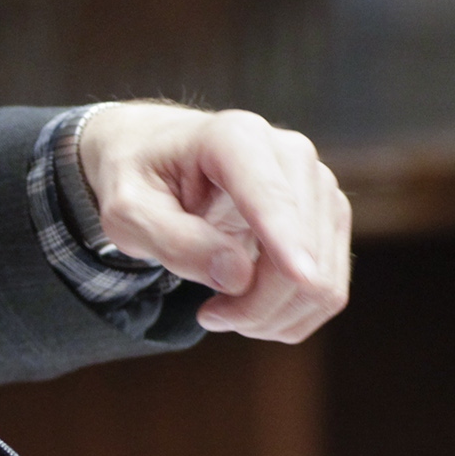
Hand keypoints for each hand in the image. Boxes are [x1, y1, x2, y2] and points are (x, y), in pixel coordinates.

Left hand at [78, 104, 349, 342]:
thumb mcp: (126, 212)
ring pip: (321, 280)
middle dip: (256, 305)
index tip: (300, 277)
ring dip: (272, 316)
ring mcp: (319, 186)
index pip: (270, 196)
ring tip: (221, 312)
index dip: (288, 239)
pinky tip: (248, 306)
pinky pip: (328, 288)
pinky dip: (289, 314)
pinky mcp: (328, 217)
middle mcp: (291, 154)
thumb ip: (172, 241)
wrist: (157, 158)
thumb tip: (238, 277)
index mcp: (234, 138)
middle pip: (301, 252)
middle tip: (207, 317)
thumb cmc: (138, 182)